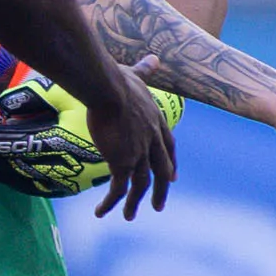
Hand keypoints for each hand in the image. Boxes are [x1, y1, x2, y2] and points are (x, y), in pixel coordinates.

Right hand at [77, 58, 176, 219]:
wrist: (108, 90)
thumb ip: (145, 71)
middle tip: (159, 206)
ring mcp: (139, 153)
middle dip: (161, 190)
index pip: (169, 147)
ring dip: (135, 202)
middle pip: (161, 171)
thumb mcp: (135, 76)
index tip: (173, 176)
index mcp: (156, 122)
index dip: (170, 162)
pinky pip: (118, 189)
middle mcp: (152, 141)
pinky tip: (102, 212)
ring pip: (141, 184)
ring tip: (129, 216)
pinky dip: (111, 203)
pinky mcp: (121, 162)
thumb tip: (155, 59)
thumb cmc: (118, 80)